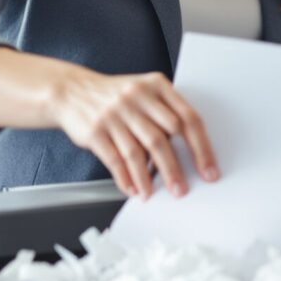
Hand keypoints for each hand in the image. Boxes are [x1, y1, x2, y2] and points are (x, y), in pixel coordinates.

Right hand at [49, 70, 217, 199]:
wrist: (71, 91)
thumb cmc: (115, 95)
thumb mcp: (144, 91)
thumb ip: (166, 112)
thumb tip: (189, 153)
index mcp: (156, 86)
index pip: (187, 118)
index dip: (201, 148)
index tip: (209, 170)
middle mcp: (136, 98)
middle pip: (163, 138)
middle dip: (175, 168)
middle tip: (183, 189)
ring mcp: (114, 114)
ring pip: (138, 152)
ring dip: (149, 178)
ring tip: (156, 194)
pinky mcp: (95, 130)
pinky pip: (115, 159)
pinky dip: (126, 178)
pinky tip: (134, 189)